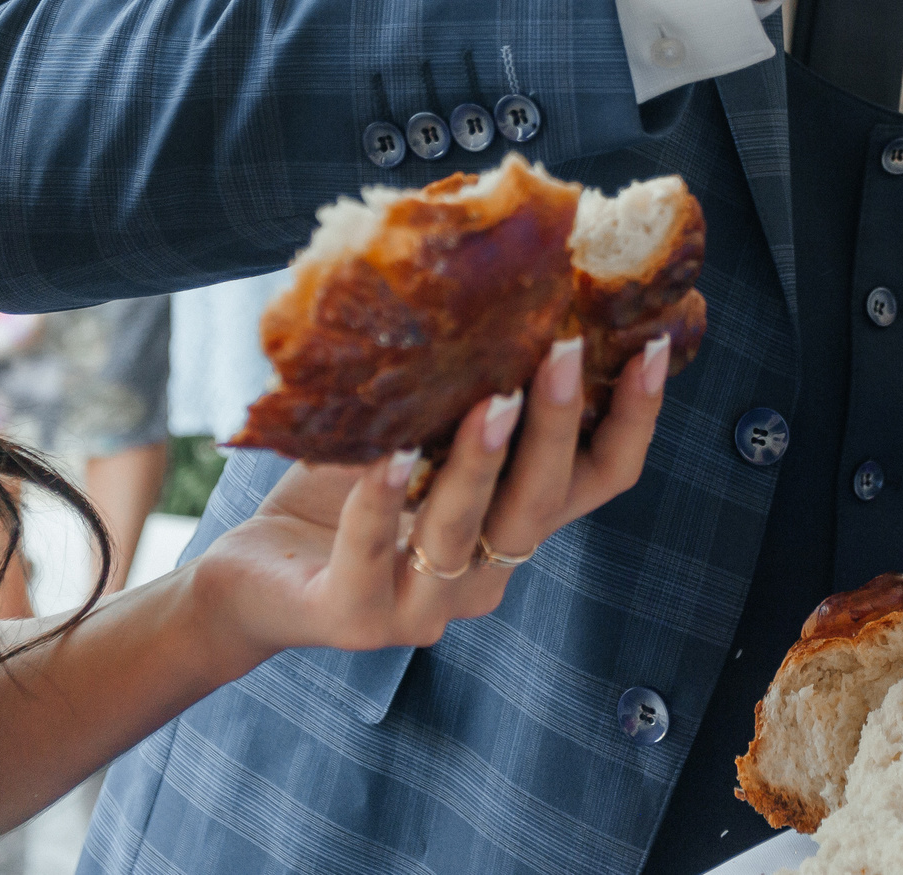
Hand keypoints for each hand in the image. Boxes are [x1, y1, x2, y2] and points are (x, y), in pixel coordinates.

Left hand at [191, 334, 667, 662]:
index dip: (635, 419)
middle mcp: (484, 575)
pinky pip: (374, 555)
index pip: (599, 481)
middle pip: (543, 505)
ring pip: (469, 531)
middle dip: (560, 425)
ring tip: (493, 397)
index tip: (651, 346)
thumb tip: (490, 284)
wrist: (251, 582)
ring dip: (482, 461)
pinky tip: (390, 453)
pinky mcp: (353, 619)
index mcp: (510, 528)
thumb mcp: (412, 436)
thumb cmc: (339, 497)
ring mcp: (422, 606)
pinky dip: (383, 501)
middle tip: (565, 351)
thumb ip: (454, 395)